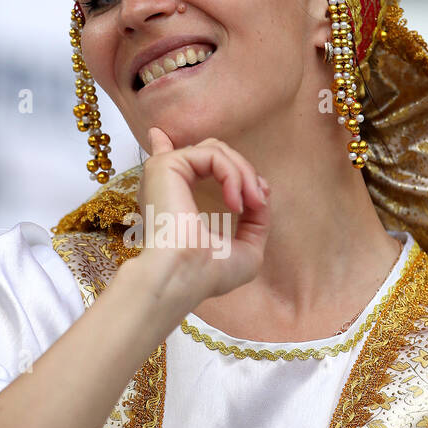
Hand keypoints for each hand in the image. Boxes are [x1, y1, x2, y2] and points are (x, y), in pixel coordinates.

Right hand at [135, 127, 269, 301]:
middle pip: (215, 152)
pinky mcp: (166, 164)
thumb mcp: (247, 246)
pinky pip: (213, 154)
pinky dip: (233, 175)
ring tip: (253, 203)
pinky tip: (236, 205)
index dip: (216, 158)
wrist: (183, 277)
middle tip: (259, 202)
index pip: (190, 161)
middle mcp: (168, 182)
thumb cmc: (208, 273)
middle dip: (246, 173)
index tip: (258, 191)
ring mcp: (165, 171)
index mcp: (177, 198)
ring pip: (217, 149)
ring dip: (244, 174)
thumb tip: (262, 190)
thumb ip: (257, 218)